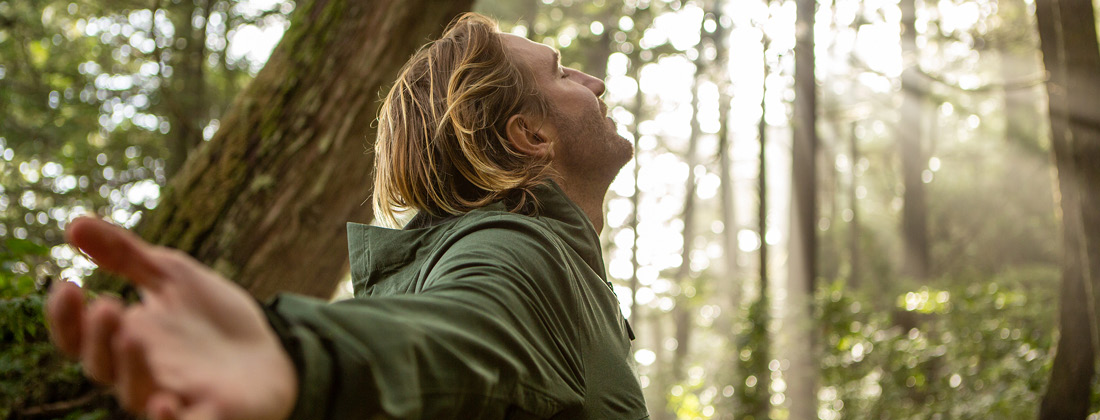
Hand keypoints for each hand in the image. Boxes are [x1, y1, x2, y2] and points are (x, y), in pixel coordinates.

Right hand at [46, 217, 297, 419]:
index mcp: (127, 340)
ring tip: (133, 334)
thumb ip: (125, 255)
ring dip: (130, 369)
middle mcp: (141, 374)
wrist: (272, 350)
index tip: (67, 286)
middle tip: (108, 306)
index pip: (79, 338)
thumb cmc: (213, 318)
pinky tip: (164, 404)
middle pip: (103, 367)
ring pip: (136, 395)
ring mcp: (173, 397)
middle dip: (100, 338)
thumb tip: (74, 223)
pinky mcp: (208, 415)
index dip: (66, 318)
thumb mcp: (173, 276)